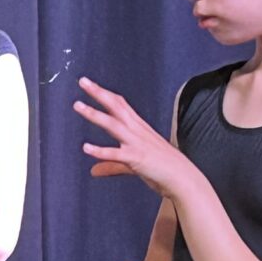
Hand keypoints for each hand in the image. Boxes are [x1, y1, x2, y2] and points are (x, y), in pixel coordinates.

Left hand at [75, 77, 193, 196]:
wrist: (183, 179)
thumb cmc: (163, 169)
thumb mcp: (133, 164)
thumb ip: (111, 165)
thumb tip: (93, 171)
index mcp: (139, 128)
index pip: (120, 105)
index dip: (104, 93)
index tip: (89, 84)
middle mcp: (137, 131)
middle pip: (116, 107)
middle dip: (99, 93)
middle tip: (82, 81)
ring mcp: (137, 143)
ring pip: (113, 124)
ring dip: (95, 114)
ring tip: (78, 106)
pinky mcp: (137, 159)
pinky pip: (116, 154)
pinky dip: (101, 151)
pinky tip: (86, 148)